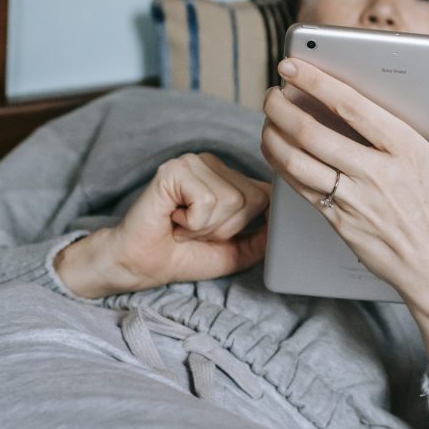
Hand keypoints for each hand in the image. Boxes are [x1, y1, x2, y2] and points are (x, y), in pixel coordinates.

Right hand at [55, 153, 269, 298]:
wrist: (139, 266)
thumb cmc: (182, 255)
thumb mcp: (235, 251)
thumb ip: (263, 237)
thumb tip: (288, 223)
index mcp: (228, 176)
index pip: (267, 196)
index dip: (245, 225)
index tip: (214, 234)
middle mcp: (212, 163)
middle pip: (253, 200)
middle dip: (225, 228)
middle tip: (193, 230)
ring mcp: (192, 162)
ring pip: (232, 201)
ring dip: (206, 227)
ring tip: (183, 225)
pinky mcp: (174, 170)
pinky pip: (208, 200)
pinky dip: (193, 221)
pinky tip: (173, 218)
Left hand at [262, 58, 428, 402]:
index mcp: (409, 151)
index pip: (352, 107)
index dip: (316, 82)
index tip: (292, 66)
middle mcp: (376, 174)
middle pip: (313, 133)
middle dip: (283, 107)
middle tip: (270, 91)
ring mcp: (355, 201)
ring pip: (299, 161)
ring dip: (274, 135)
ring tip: (266, 117)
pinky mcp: (341, 224)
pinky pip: (301, 189)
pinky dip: (281, 166)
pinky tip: (274, 151)